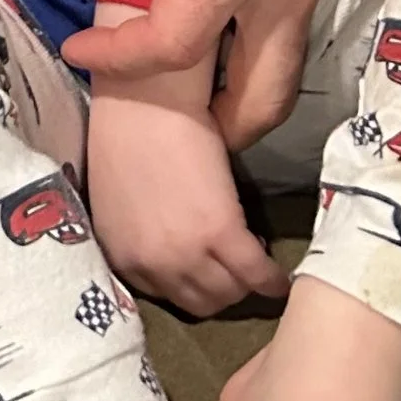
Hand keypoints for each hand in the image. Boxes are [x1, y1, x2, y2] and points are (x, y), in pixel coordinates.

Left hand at [60, 0, 400, 145]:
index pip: (176, 41)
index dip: (119, 60)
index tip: (79, 51)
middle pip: (260, 96)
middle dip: (211, 125)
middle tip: (161, 118)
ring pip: (288, 66)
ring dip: (245, 93)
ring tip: (196, 87)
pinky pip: (300, 24)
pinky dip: (265, 48)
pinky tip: (230, 20)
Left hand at [82, 8, 285, 313]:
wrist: (145, 98)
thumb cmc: (127, 134)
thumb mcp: (121, 199)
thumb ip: (142, 233)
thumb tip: (171, 246)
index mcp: (122, 255)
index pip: (166, 295)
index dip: (191, 283)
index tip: (206, 269)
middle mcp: (151, 265)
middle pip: (201, 302)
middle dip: (221, 289)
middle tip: (237, 267)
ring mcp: (185, 253)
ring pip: (230, 293)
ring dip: (246, 284)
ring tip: (254, 260)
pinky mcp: (220, 232)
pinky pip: (256, 273)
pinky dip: (272, 279)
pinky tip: (279, 277)